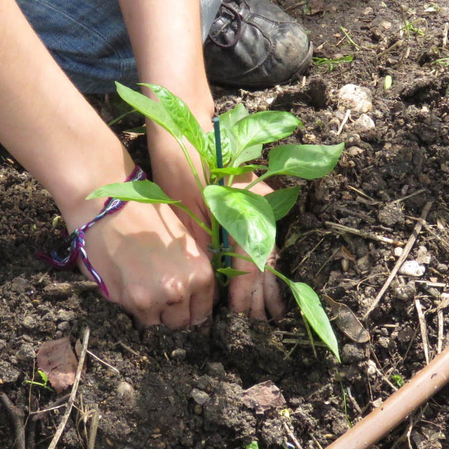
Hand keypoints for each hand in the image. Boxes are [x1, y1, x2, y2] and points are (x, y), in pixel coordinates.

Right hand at [78, 198, 214, 328]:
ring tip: (141, 289)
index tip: (182, 308)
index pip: (203, 312)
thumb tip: (191, 298)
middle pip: (181, 323)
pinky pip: (136, 319)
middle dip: (171, 314)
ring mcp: (155, 299)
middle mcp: (182, 290)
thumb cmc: (144, 216)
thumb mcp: (181, 239)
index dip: (191, 311)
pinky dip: (133, 310)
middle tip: (159, 298)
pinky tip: (128, 288)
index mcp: (200, 273)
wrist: (107, 208)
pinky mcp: (130, 302)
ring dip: (152, 314)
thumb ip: (190, 270)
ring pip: (158, 324)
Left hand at [151, 139, 286, 322]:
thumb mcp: (188, 204)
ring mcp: (258, 206)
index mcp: (246, 209)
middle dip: (261, 293)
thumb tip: (210, 275)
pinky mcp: (252, 206)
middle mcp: (259, 209)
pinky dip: (260, 267)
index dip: (245, 289)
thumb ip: (201, 240)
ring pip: (267, 252)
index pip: (251, 260)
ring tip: (265, 314)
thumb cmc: (182, 161)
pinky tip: (262, 286)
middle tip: (256, 323)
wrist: (185, 125)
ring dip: (265, 284)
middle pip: (265, 259)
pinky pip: (261, 243)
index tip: (239, 312)